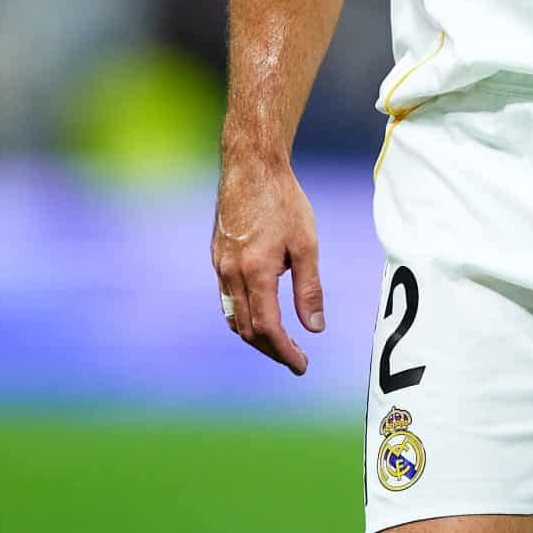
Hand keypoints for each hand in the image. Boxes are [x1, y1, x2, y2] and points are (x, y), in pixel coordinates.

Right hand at [210, 145, 325, 374]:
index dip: (284, 352)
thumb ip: (309, 288)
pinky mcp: (217, 256)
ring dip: (255, 335)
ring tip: (281, 343)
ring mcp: (220, 265)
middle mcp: (231, 273)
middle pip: (247, 329)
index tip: (301, 366)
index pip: (268, 328)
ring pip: (233, 316)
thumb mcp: (306, 244)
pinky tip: (261, 312)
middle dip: (271, 349)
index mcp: (255, 272)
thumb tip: (315, 328)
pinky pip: (227, 298)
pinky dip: (244, 315)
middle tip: (295, 359)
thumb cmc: (283, 201)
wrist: (251, 166)